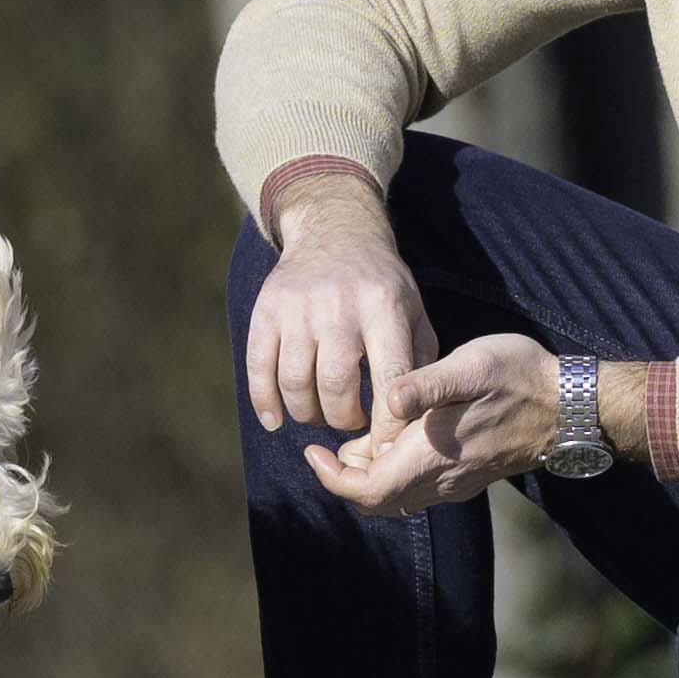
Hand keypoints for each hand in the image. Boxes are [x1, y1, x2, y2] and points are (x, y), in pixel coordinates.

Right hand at [245, 181, 431, 435]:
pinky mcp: (267, 310)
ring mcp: (298, 308)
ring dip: (307, 414)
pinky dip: (265, 403)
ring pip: (295, 384)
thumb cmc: (382, 285)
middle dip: (343, 420)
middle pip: (336, 386)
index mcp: (384, 307)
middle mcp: (339, 306)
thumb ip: (419, 362)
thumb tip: (415, 422)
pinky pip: (259, 368)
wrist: (334, 231)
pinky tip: (275, 420)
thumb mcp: (414, 312)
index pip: (390, 378)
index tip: (386, 446)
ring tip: (319, 414)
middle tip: (349, 422)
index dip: (388, 423)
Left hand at [304, 335, 562, 516]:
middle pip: (377, 500)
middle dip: (347, 476)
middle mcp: (443, 481)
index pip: (367, 490)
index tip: (313, 450)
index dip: (333, 478)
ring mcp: (458, 483)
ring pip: (397, 497)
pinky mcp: (469, 476)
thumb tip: (388, 401)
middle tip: (332, 439)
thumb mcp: (470, 367)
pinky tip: (395, 435)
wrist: (573, 405)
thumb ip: (426, 386)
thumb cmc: (520, 377)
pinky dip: (393, 471)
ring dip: (370, 473)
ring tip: (360, 433)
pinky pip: (418, 488)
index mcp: (433, 457)